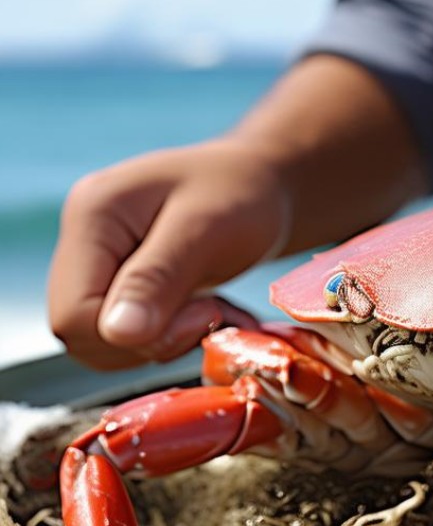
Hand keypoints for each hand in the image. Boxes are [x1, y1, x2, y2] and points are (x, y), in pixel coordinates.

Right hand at [49, 139, 288, 368]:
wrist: (264, 183)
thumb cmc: (244, 192)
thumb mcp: (208, 230)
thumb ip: (159, 278)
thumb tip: (119, 333)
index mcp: (92, 217)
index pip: (75, 315)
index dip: (138, 334)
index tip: (206, 312)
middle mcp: (83, 241)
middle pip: (83, 333)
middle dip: (154, 338)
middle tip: (214, 312)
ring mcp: (99, 263)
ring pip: (107, 342)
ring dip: (169, 341)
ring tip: (218, 310)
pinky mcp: (122, 283)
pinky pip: (131, 337)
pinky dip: (175, 336)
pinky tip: (210, 313)